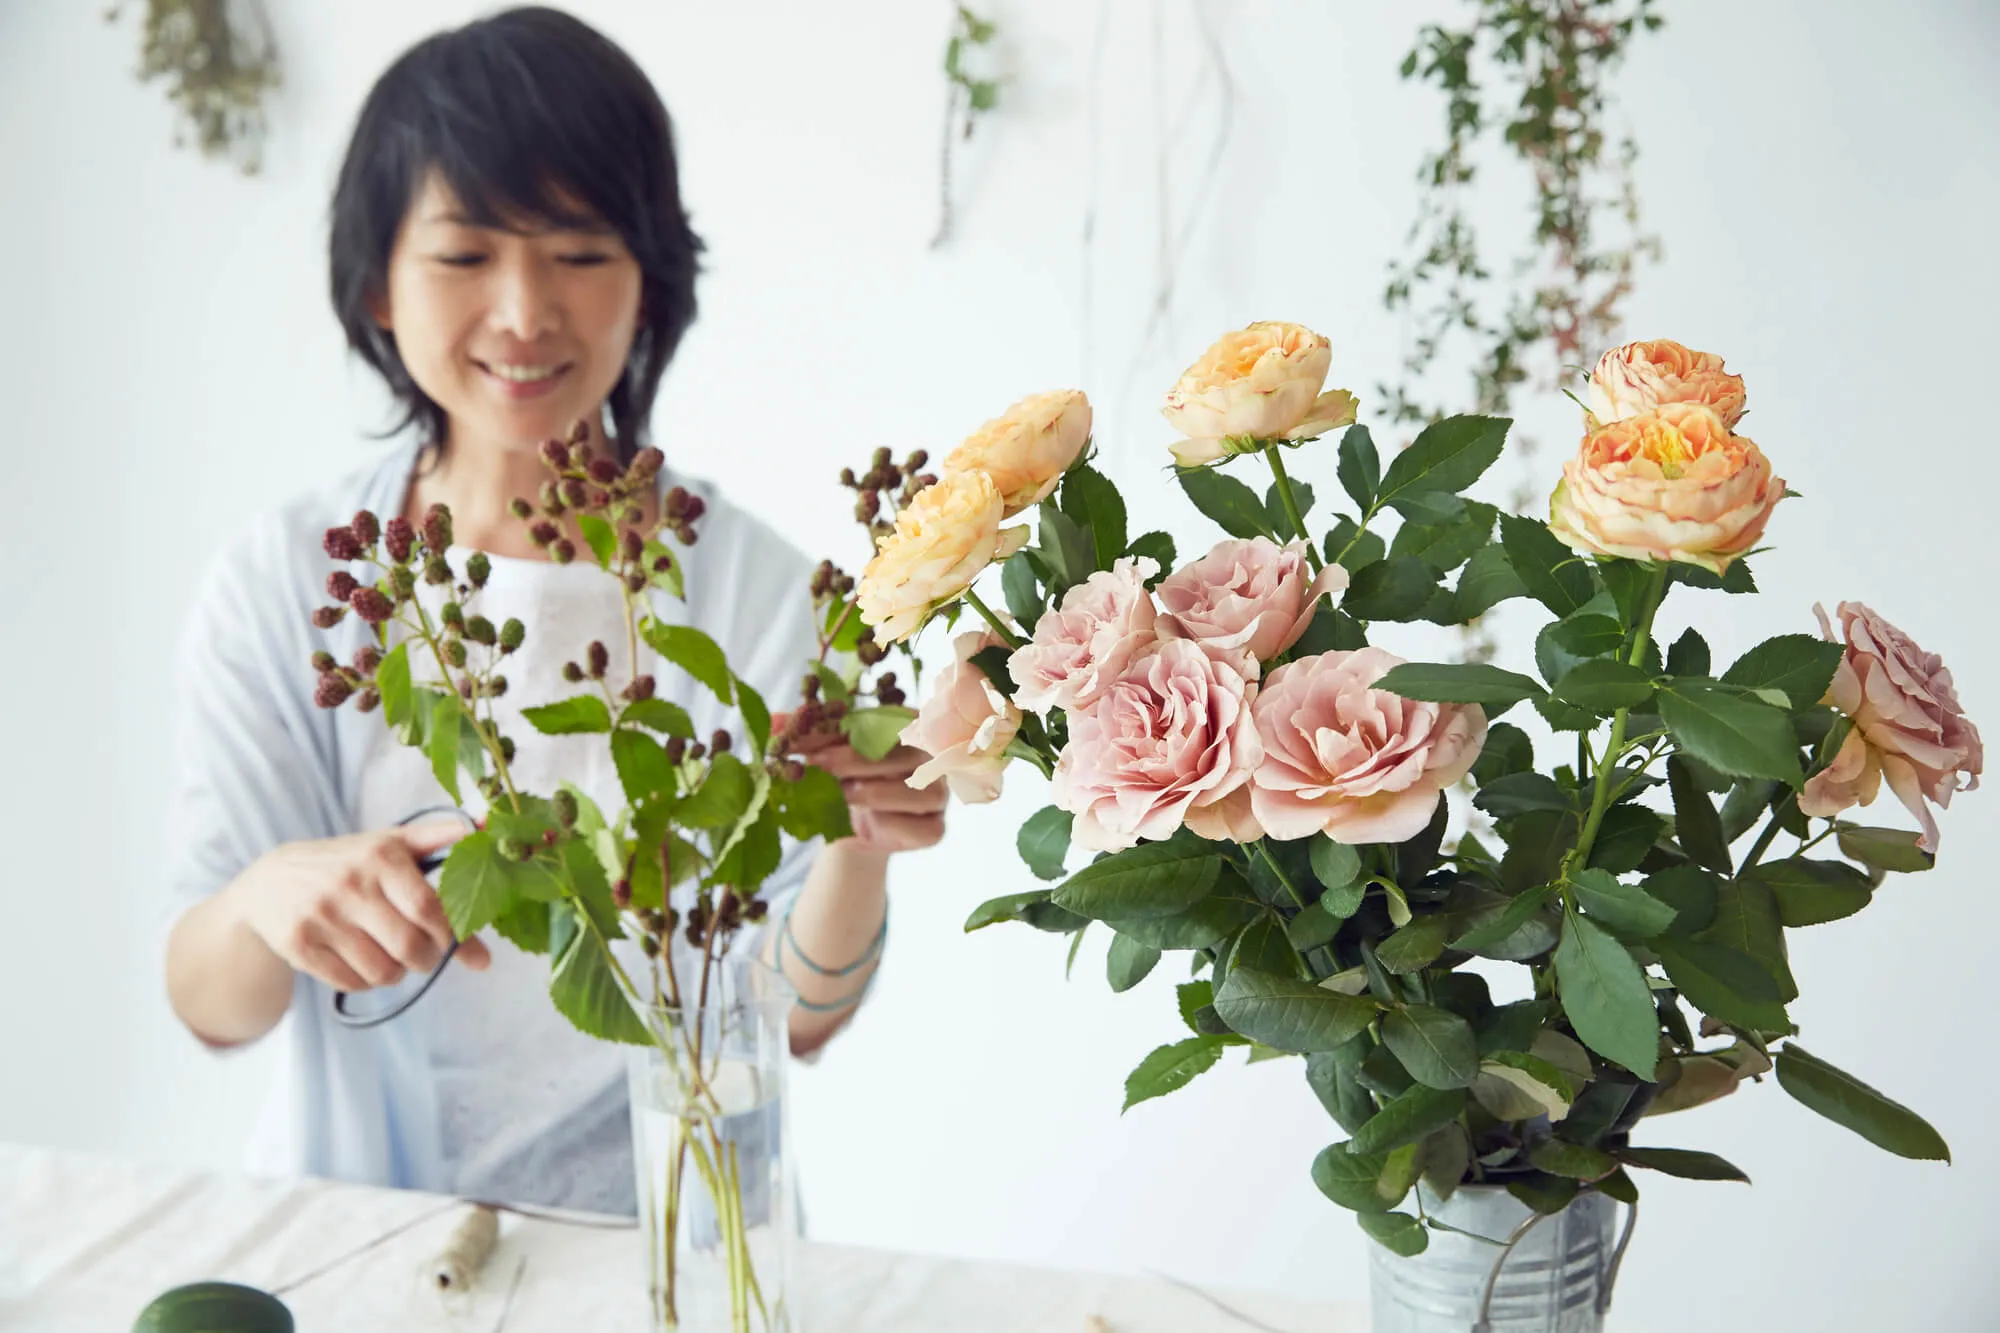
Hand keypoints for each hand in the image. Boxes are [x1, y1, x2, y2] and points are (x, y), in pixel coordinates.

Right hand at [228, 820, 490, 991]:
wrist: (269, 883)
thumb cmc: (346, 862)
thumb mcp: (388, 843)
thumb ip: (437, 837)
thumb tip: (484, 827)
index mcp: (379, 856)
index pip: (429, 907)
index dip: (455, 935)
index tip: (470, 949)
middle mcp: (349, 884)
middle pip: (410, 946)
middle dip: (428, 959)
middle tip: (427, 955)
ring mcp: (321, 917)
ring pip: (383, 971)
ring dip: (398, 973)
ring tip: (393, 957)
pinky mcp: (298, 946)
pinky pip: (353, 982)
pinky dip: (368, 982)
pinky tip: (364, 962)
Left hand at [785, 720, 947, 855]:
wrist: (849, 826)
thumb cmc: (843, 776)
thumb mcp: (825, 752)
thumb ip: (806, 736)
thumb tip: (774, 723)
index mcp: (912, 726)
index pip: (888, 721)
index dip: (853, 732)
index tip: (814, 744)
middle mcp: (932, 758)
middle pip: (902, 754)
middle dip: (855, 760)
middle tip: (817, 765)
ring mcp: (938, 795)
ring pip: (913, 791)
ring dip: (871, 793)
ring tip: (842, 794)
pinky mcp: (935, 829)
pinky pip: (919, 826)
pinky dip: (889, 823)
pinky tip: (868, 822)